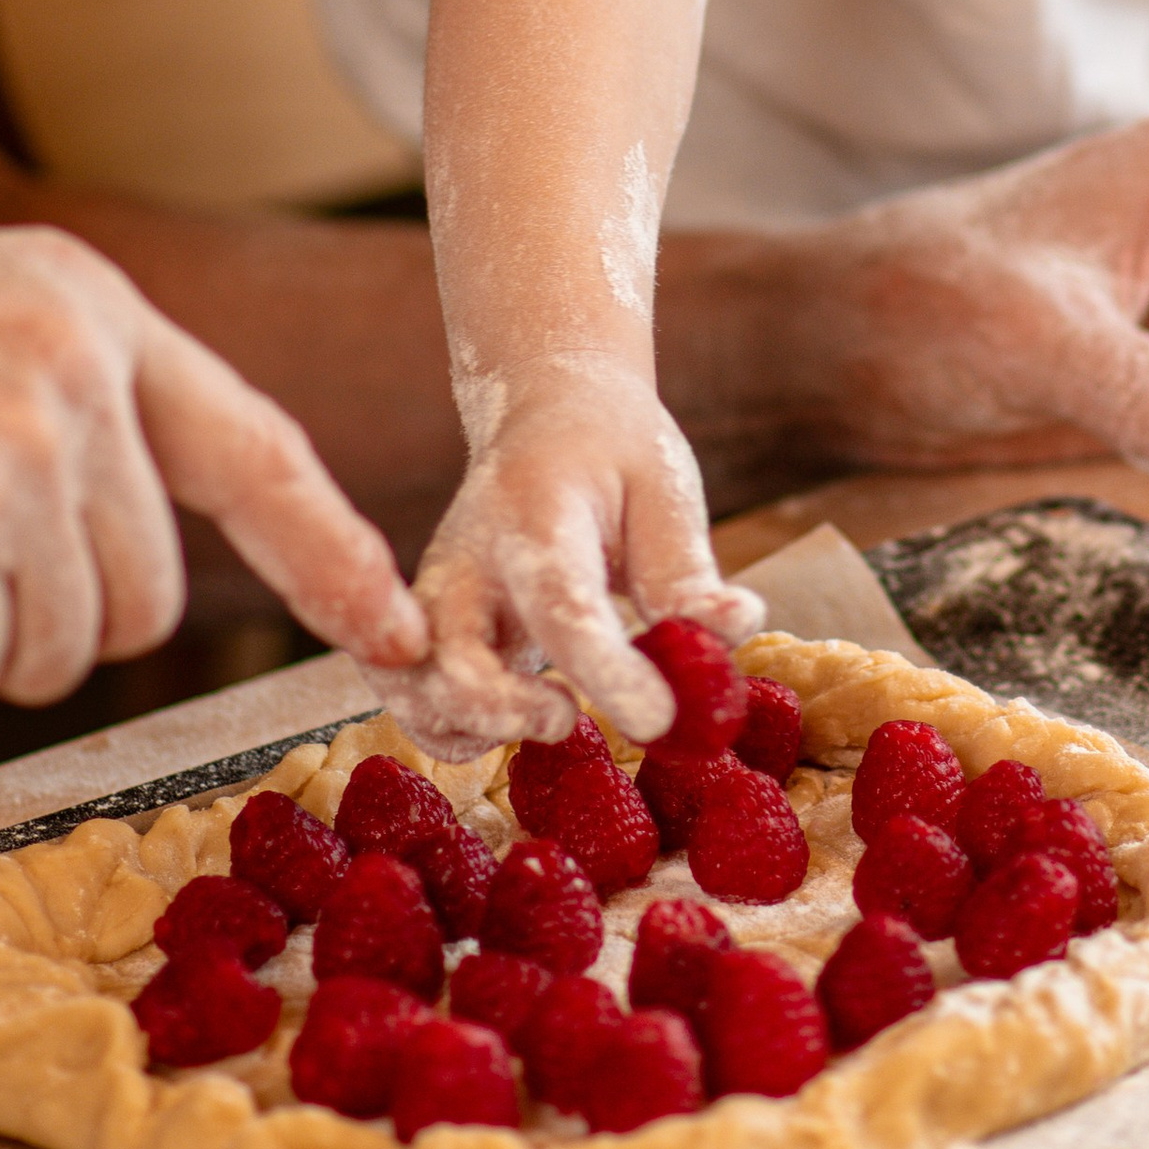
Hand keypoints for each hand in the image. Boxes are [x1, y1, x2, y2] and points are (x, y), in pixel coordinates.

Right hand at [0, 207, 428, 705]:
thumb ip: (78, 415)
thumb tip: (130, 579)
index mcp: (98, 315)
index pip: (254, 449)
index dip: (328, 552)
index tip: (391, 628)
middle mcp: (81, 372)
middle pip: (141, 606)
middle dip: (40, 623)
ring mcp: (21, 444)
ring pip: (49, 651)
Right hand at [382, 360, 761, 756]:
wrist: (548, 417)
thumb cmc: (613, 454)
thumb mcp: (663, 488)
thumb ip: (687, 570)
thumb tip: (734, 631)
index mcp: (534, 513)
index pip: (561, 603)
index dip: (608, 670)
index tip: (658, 718)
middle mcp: (467, 560)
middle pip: (447, 657)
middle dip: (500, 709)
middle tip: (570, 718)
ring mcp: (437, 599)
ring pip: (414, 690)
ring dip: (474, 728)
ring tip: (550, 716)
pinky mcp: (431, 631)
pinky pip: (417, 701)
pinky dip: (456, 731)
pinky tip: (520, 719)